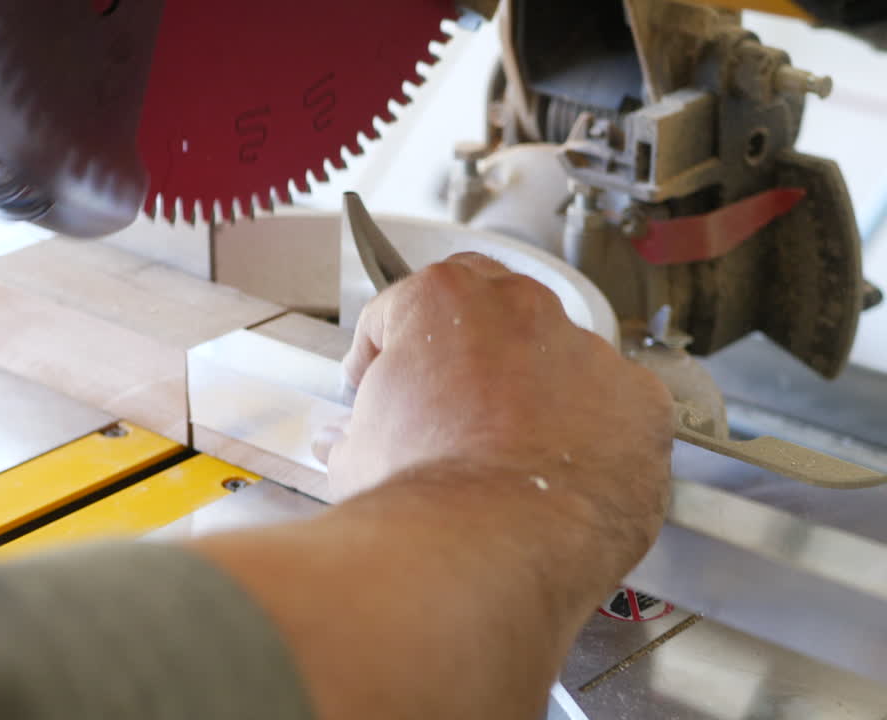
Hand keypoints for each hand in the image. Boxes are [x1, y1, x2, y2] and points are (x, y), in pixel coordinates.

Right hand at [318, 252, 672, 553]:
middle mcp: (520, 309)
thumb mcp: (356, 455)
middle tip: (445, 402)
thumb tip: (345, 444)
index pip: (405, 306)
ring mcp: (587, 351)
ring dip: (533, 388)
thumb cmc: (422, 495)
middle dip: (465, 349)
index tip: (382, 381)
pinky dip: (593, 432)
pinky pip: (614, 407)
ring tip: (507, 449)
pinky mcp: (639, 402)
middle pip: (489, 308)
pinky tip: (563, 473)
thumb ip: (355, 433)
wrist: (487, 548)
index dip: (387, 349)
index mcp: (442, 299)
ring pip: (558, 356)